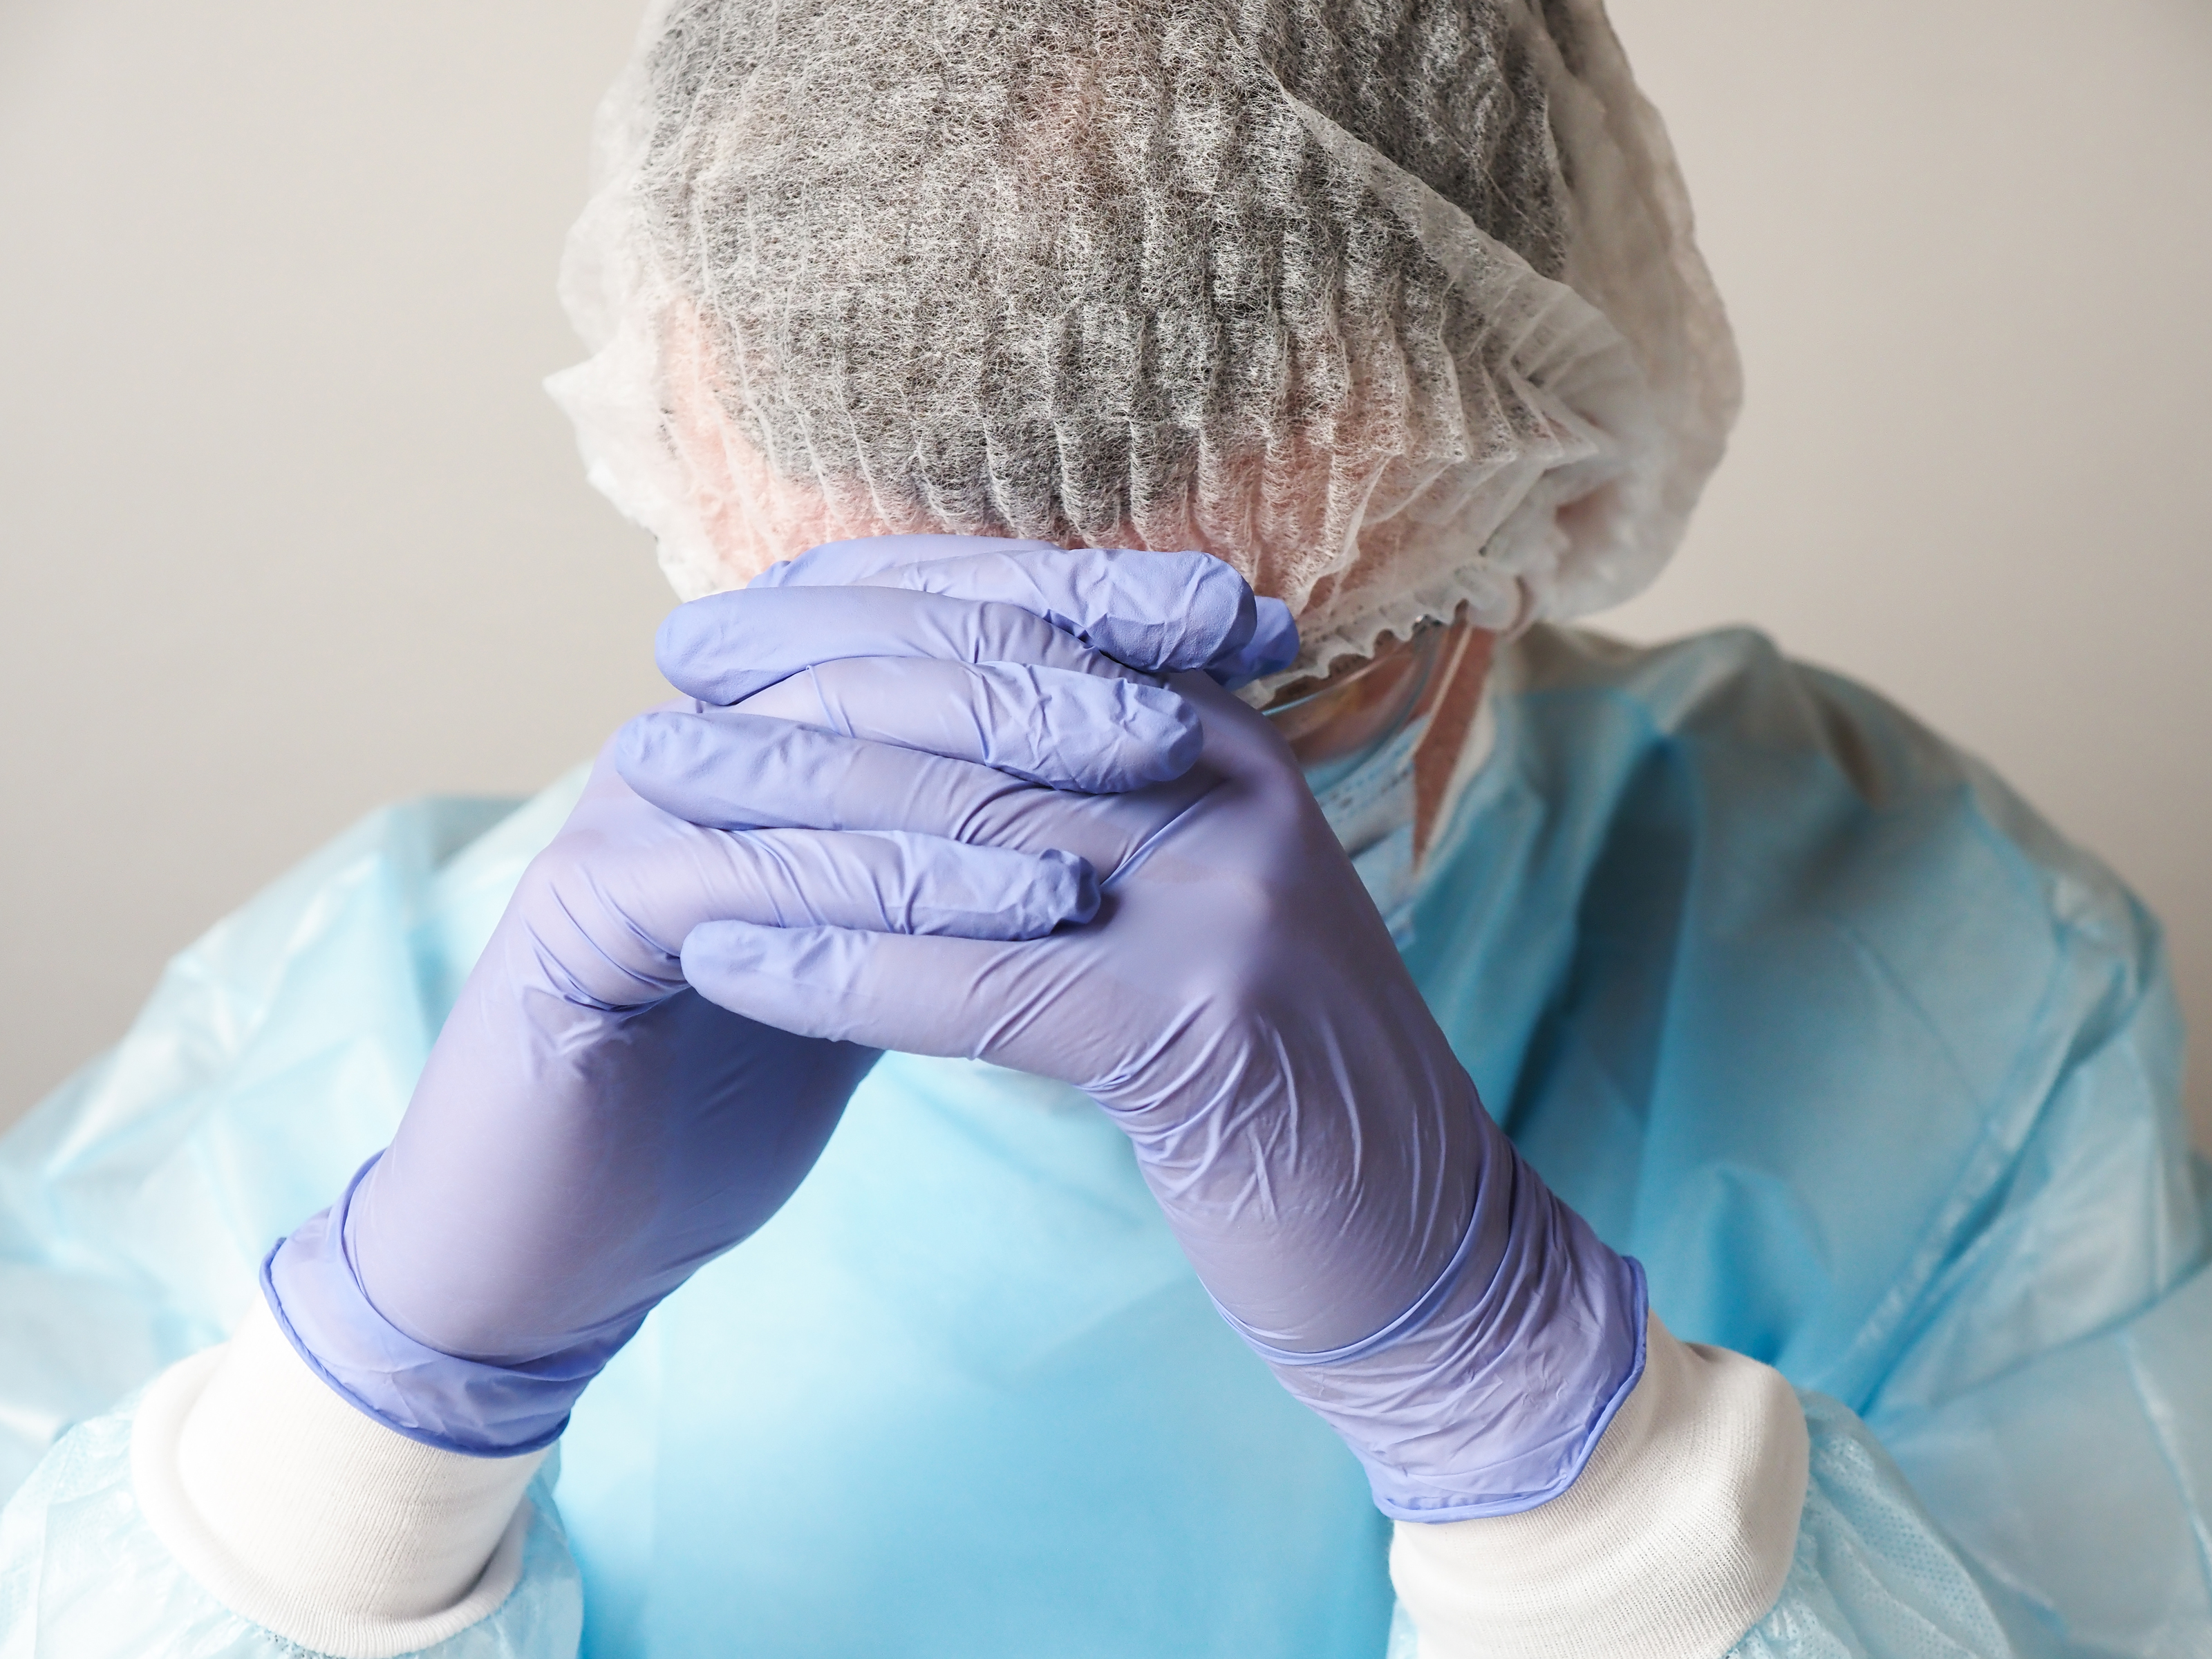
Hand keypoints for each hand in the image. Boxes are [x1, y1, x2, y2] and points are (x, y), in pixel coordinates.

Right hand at [263, 536, 1271, 1452]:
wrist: (570, 1235)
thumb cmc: (739, 1081)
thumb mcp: (892, 944)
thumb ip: (968, 849)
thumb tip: (1138, 767)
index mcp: (769, 718)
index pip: (935, 608)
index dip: (1084, 596)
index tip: (1240, 618)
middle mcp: (699, 730)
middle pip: (888, 642)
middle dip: (1057, 660)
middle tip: (1195, 697)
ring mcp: (629, 805)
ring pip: (832, 744)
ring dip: (1000, 764)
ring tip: (1145, 782)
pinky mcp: (581, 907)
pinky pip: (754, 870)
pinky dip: (890, 884)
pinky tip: (1024, 909)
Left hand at [621, 540, 1645, 1518]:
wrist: (1430, 1247)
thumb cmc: (1275, 1085)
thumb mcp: (1187, 911)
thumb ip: (1086, 816)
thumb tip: (914, 754)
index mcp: (1225, 742)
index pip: (1021, 627)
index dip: (864, 614)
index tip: (726, 626)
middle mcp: (1234, 787)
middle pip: (978, 708)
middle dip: (798, 701)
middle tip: (655, 706)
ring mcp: (1230, 898)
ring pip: (966, 830)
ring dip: (786, 824)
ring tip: (646, 813)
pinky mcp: (1205, 1024)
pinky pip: (986, 978)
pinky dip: (843, 971)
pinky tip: (727, 964)